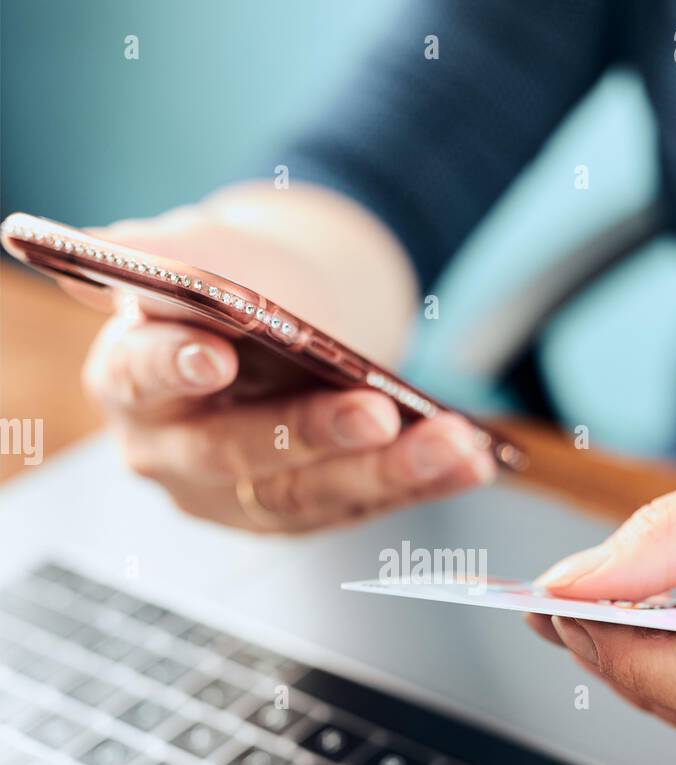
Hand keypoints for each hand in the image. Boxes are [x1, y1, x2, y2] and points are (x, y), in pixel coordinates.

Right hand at [72, 183, 494, 532]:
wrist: (282, 320)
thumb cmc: (234, 282)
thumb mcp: (199, 250)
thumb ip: (160, 252)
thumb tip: (114, 248)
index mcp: (130, 382)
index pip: (138, 376)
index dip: (172, 366)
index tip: (217, 353)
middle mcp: (173, 454)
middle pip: (236, 453)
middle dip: (312, 434)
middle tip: (379, 413)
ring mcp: (235, 497)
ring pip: (309, 496)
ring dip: (389, 473)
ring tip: (456, 444)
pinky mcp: (298, 516)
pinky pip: (361, 507)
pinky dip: (420, 484)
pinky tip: (471, 460)